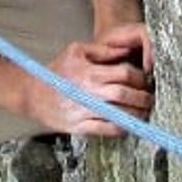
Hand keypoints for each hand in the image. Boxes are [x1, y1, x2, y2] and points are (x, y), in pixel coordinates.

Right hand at [32, 28, 154, 137]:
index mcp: (88, 72)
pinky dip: (121, 129)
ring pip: (119, 115)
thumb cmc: (56, 71)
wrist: (32, 94)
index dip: (139, 77)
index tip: (144, 81)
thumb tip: (126, 50)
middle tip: (149, 99)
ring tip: (143, 112)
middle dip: (142, 97)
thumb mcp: (76, 51)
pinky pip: (106, 131)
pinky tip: (127, 125)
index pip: (124, 73)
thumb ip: (102, 50)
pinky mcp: (79, 127)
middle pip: (124, 94)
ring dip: (136, 115)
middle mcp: (88, 92)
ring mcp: (84, 111)